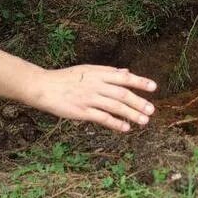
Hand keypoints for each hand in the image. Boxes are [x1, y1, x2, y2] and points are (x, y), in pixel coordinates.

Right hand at [31, 65, 157, 132]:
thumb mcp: (88, 70)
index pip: (124, 77)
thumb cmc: (67, 78)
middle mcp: (96, 85)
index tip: (154, 87)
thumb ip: (108, 72)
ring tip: (144, 121)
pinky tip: (125, 128)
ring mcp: (89, 98)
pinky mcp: (82, 112)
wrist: (44, 87)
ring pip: (115, 107)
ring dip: (131, 114)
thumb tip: (127, 72)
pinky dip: (115, 123)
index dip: (140, 82)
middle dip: (139, 102)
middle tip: (152, 110)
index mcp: (99, 73)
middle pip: (122, 94)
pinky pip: (102, 118)